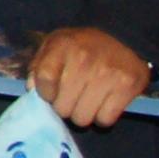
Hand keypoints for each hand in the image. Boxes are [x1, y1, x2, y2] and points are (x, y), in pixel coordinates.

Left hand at [25, 23, 150, 128]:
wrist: (123, 37)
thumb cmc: (82, 46)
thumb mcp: (54, 45)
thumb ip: (38, 66)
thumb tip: (31, 89)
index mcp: (63, 45)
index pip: (44, 81)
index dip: (46, 93)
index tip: (52, 92)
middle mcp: (85, 59)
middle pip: (63, 107)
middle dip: (65, 107)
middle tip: (73, 96)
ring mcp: (107, 73)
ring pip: (83, 118)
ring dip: (83, 114)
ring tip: (88, 99)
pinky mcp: (127, 86)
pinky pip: (105, 120)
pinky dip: (103, 117)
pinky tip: (104, 102)